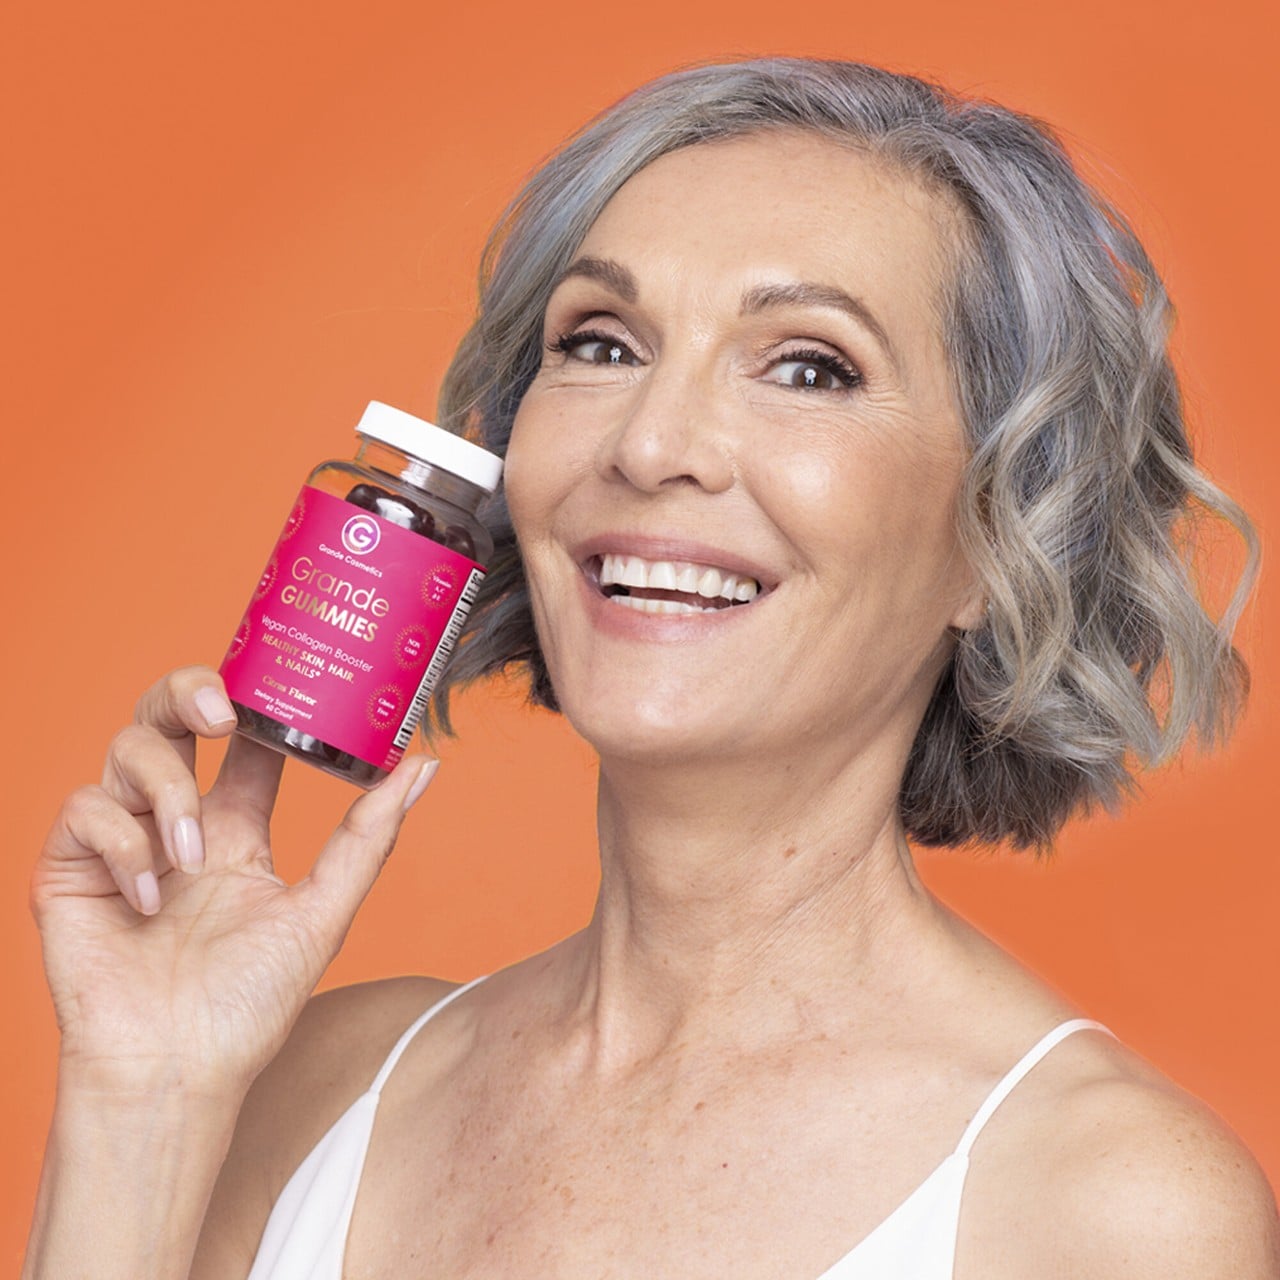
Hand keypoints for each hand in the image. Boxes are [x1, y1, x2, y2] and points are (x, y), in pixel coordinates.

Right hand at [30, 665, 436, 1101]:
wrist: (177, 1074)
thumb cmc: (248, 1006)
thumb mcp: (322, 911)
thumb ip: (368, 836)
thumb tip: (424, 765)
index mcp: (236, 828)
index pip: (243, 739)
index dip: (257, 698)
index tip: (282, 673)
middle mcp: (178, 823)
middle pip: (170, 714)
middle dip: (190, 691)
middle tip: (223, 707)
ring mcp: (122, 841)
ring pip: (128, 748)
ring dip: (167, 788)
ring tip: (192, 854)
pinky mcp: (70, 867)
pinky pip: (85, 809)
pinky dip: (123, 845)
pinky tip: (149, 900)